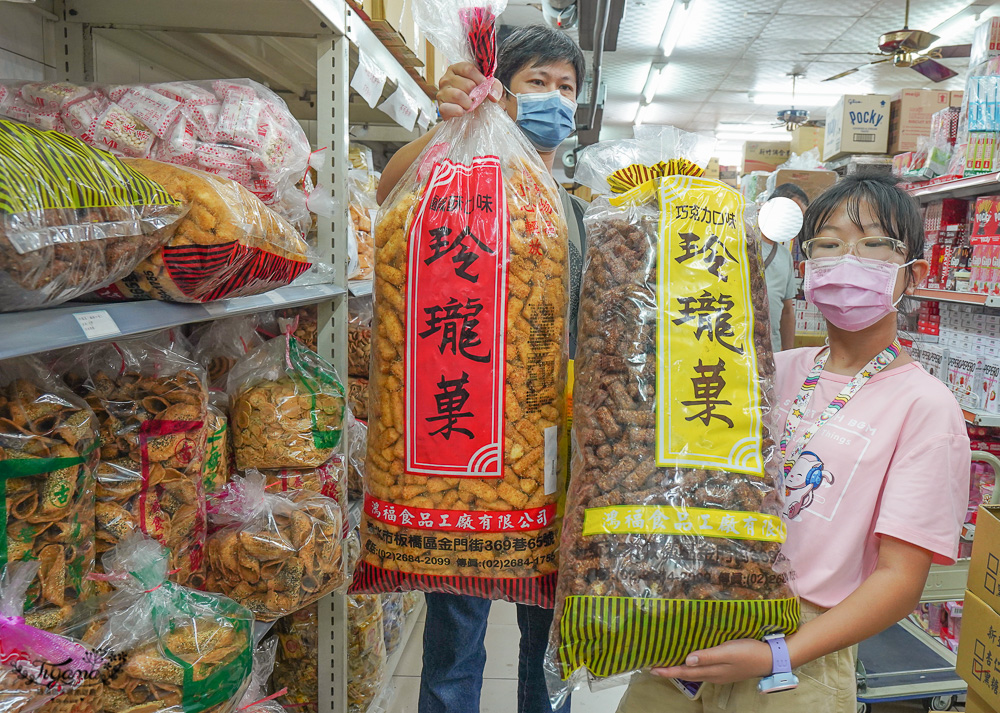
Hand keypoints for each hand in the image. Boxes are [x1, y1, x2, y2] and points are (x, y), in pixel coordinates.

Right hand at [436, 61, 502, 118]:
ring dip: (468, 103)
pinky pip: (449, 108)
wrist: (467, 116)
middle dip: (475, 94)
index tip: (485, 86)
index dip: (479, 78)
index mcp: (457, 69)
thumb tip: (493, 95)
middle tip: (476, 99)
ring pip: (458, 95)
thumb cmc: (475, 97)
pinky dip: (458, 111)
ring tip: (469, 106)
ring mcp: (442, 92)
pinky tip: (462, 112)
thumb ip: (494, 87)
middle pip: (467, 84)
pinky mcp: (440, 106)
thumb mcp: (487, 88)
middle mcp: (446, 78)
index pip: (468, 68)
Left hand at [650, 639, 772, 684]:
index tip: (652, 669)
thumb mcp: (727, 651)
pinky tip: (692, 660)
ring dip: (681, 669)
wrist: (771, 659)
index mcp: (712, 671)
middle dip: (671, 671)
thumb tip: (686, 660)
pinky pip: (704, 670)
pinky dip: (693, 666)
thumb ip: (707, 656)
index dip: (668, 670)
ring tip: (669, 663)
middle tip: (656, 667)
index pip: (685, 671)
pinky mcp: (726, 669)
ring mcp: (721, 673)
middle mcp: (714, 675)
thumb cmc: (748, 652)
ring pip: (696, 673)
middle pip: (688, 674)